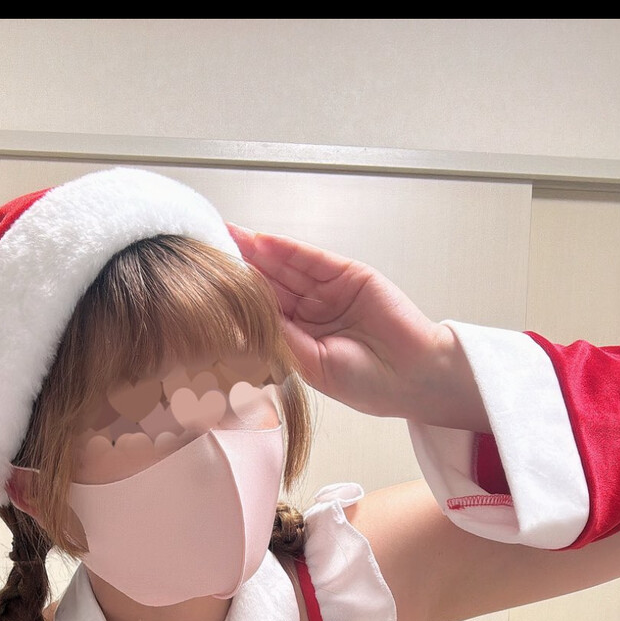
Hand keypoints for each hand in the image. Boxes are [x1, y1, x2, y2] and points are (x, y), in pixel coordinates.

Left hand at [228, 226, 489, 430]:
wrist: (415, 377)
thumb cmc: (369, 384)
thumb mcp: (312, 364)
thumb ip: (281, 338)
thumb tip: (244, 317)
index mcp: (299, 339)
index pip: (261, 312)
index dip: (235, 297)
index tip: (204, 285)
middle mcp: (311, 312)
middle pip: (269, 284)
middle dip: (240, 266)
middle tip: (207, 248)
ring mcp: (329, 292)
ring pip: (286, 268)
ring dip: (257, 252)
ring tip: (226, 236)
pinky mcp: (348, 275)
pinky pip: (312, 259)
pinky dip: (287, 249)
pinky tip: (262, 241)